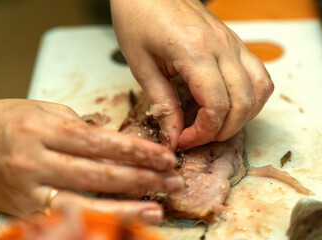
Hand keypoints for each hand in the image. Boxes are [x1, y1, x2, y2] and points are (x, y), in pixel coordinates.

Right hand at [0, 99, 181, 223]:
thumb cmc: (4, 122)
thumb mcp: (40, 109)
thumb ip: (77, 124)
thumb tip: (112, 141)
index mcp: (44, 128)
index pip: (100, 142)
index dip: (136, 150)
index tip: (163, 156)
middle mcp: (37, 159)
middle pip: (99, 172)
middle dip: (141, 177)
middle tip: (172, 179)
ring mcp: (29, 189)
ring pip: (85, 201)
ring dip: (126, 207)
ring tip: (157, 207)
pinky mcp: (23, 210)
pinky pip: (66, 217)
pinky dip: (96, 219)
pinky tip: (120, 221)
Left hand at [111, 0, 273, 149]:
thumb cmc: (138, 20)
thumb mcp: (142, 67)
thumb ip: (162, 105)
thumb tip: (174, 138)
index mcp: (195, 52)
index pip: (216, 106)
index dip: (202, 133)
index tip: (182, 140)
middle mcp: (222, 47)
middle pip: (243, 103)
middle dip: (222, 131)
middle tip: (197, 138)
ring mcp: (233, 43)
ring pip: (260, 89)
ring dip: (243, 116)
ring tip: (216, 125)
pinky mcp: (234, 42)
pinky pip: (259, 74)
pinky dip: (251, 97)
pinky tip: (231, 105)